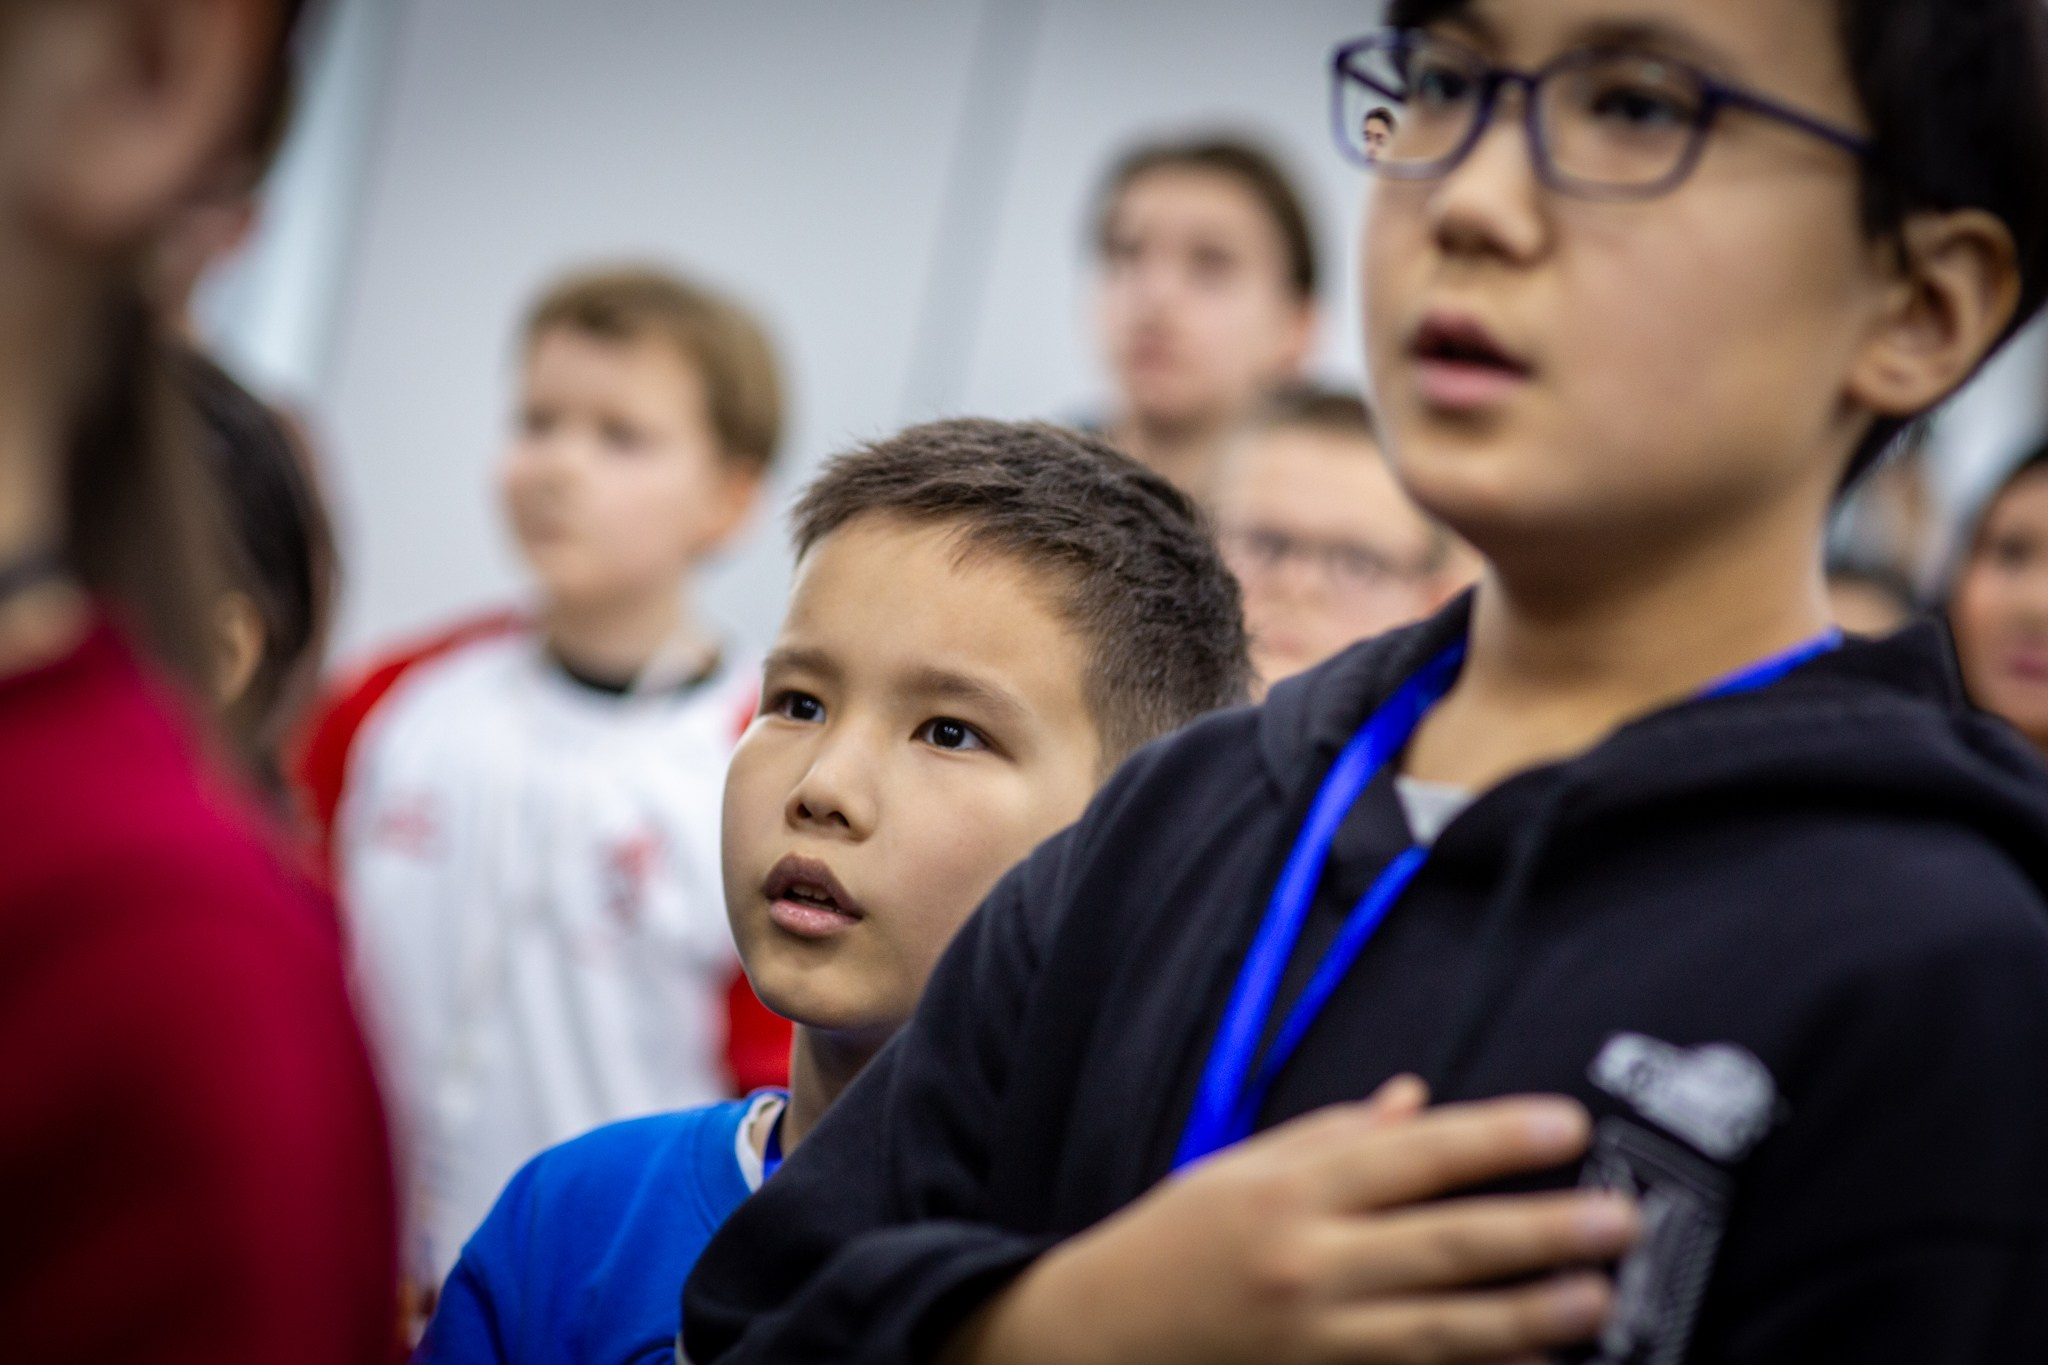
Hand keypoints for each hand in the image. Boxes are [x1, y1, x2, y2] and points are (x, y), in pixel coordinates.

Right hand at [943, 1077, 1635, 1364]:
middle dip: (1538, 1229)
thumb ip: (1334, 1137)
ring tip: (1600, 1298)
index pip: (1410, 1154)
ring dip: (1528, 1313)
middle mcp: (1305, 1261)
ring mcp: (1314, 1337)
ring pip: (1439, 1327)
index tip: (1566, 1123)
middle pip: (1441, 1242)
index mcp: (1288, 1189)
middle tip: (1619, 1217)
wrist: (1096, 1338)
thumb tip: (1417, 1103)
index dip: (1493, 1136)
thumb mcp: (1240, 1166)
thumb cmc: (1172, 1241)